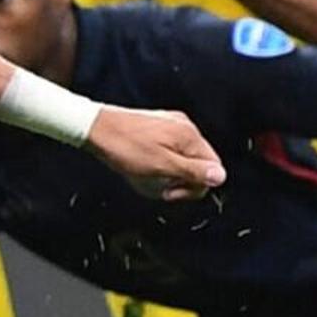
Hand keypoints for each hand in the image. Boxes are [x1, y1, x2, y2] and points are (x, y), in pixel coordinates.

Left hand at [86, 103, 224, 203]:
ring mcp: (171, 124)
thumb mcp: (161, 166)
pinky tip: (145, 166)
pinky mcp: (158, 126)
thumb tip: (221, 177)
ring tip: (149, 177)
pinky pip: (171, 150)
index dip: (197, 185)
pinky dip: (162, 162)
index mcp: (189, 135)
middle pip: (200, 162)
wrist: (96, 126)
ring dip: (171, 173)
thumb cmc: (125, 147)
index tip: (172, 192)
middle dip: (183, 180)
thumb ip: (192, 172)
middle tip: (161, 189)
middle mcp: (185, 126)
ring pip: (184, 158)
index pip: (213, 166)